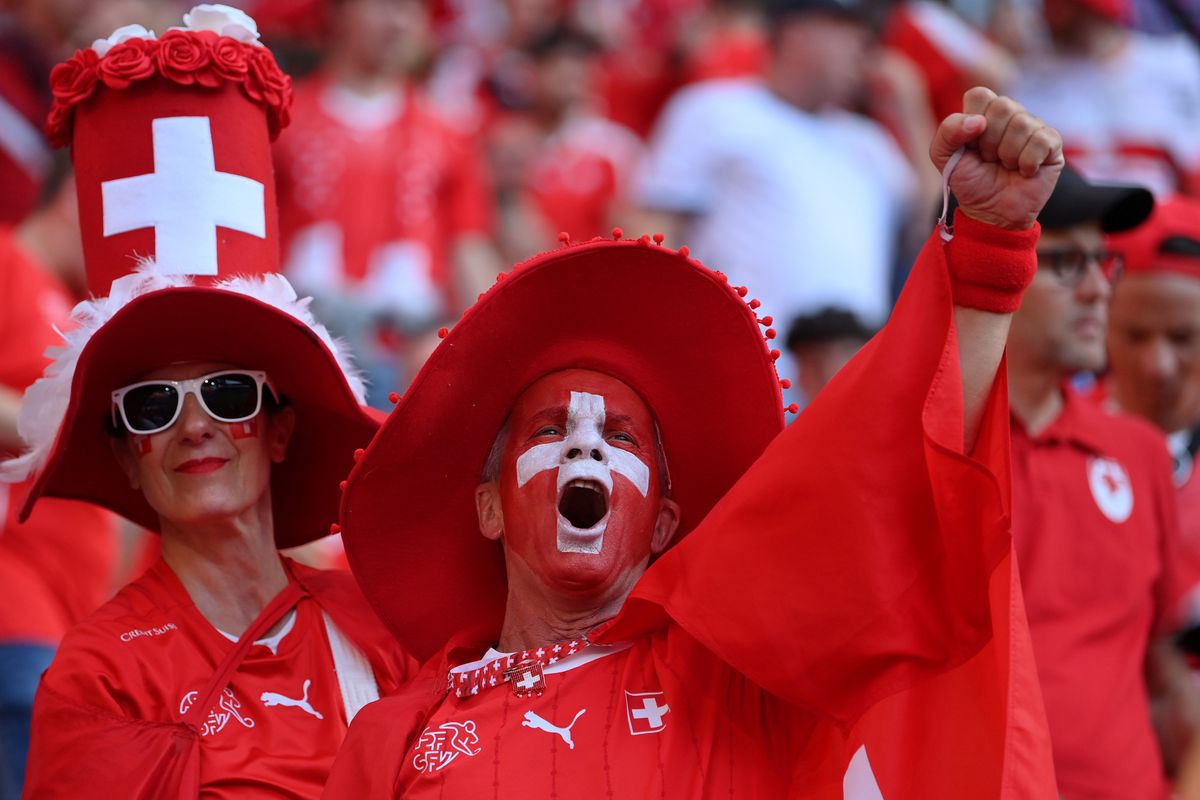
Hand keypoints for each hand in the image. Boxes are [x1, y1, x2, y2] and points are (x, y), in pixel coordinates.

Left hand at [929, 87, 1062, 229]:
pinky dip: (1027, 163)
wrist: (991, 211)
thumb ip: (947, 132)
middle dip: (989, 141)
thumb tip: (978, 121)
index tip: (971, 145)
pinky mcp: (1052, 143)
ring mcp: (1033, 127)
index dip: (971, 123)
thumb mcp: (944, 157)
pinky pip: (1041, 141)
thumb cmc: (969, 181)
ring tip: (1005, 166)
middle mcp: (1011, 115)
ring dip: (1007, 154)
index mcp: (984, 112)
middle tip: (989, 159)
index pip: (979, 95)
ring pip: (1022, 124)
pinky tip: (1024, 171)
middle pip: (1003, 106)